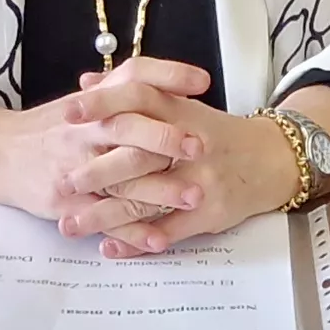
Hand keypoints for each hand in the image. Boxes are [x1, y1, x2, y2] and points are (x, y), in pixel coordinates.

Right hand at [0, 63, 208, 225]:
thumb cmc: (50, 126)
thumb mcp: (84, 100)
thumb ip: (123, 90)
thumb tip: (174, 79)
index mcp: (94, 102)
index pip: (134, 79)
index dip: (168, 76)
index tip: (203, 82)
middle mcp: (85, 131)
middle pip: (129, 129)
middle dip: (167, 138)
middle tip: (201, 146)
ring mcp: (77, 169)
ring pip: (123, 179)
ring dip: (160, 190)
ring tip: (195, 196)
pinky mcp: (70, 203)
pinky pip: (106, 218)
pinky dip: (133, 231)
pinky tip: (160, 239)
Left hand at [48, 61, 298, 256]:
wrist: (269, 159)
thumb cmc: (214, 133)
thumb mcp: (179, 104)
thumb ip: (133, 92)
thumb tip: (86, 83)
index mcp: (180, 112)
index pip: (138, 98)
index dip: (103, 104)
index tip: (67, 112)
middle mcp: (189, 144)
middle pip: (137, 155)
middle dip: (95, 171)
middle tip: (61, 182)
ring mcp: (199, 181)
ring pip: (146, 199)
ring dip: (105, 215)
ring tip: (70, 224)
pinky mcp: (209, 212)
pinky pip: (167, 230)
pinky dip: (136, 240)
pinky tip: (109, 246)